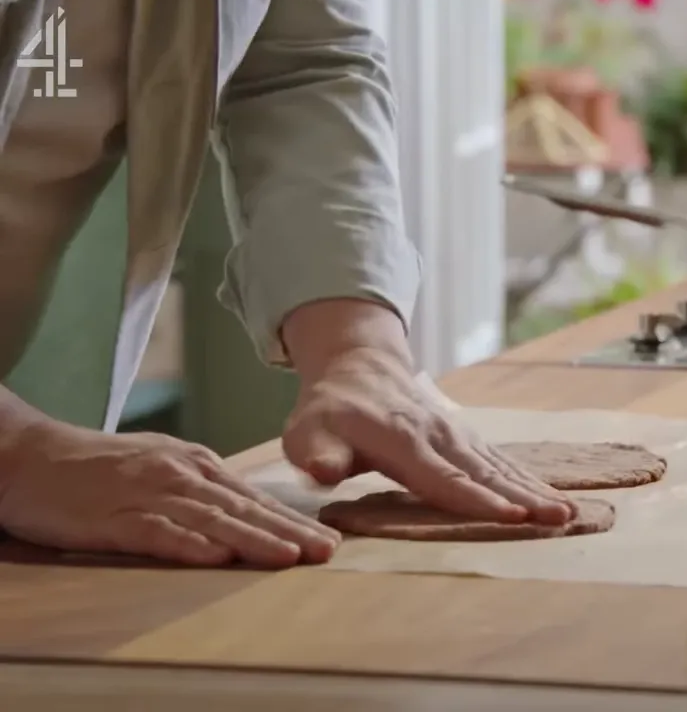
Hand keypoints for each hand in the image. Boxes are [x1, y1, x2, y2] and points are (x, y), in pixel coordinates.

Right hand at [0, 424, 340, 566]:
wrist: (30, 456)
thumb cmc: (99, 468)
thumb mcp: (163, 468)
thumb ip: (204, 489)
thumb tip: (250, 512)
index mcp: (196, 466)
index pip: (254, 498)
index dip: (293, 520)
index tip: (329, 539)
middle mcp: (180, 476)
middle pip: (244, 508)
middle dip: (290, 531)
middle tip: (328, 550)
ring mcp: (148, 494)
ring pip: (212, 519)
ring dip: (253, 538)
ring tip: (290, 556)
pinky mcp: (113, 517)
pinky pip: (156, 532)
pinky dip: (187, 544)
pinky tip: (215, 557)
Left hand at [282, 348, 576, 524]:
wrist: (360, 367)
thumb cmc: (331, 411)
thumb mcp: (307, 429)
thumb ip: (317, 452)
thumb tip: (324, 471)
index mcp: (402, 441)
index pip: (443, 478)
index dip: (477, 499)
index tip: (510, 516)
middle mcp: (439, 437)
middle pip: (486, 474)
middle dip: (524, 498)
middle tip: (559, 518)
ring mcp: (458, 436)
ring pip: (501, 468)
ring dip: (536, 491)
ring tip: (568, 513)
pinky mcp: (469, 439)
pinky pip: (503, 462)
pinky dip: (530, 481)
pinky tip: (555, 500)